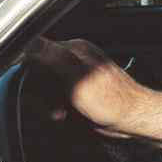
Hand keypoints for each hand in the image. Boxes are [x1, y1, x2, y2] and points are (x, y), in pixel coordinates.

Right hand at [23, 37, 161, 148]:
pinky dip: (53, 109)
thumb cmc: (113, 100)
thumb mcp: (79, 77)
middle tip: (54, 106)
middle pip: (36, 74)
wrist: (131, 120)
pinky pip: (52, 100)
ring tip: (60, 112)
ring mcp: (74, 77)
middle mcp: (72, 60)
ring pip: (42, 90)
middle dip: (40, 94)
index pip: (34, 54)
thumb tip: (31, 41)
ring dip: (46, 105)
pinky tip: (63, 115)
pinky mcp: (75, 93)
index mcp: (74, 50)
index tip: (36, 90)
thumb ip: (54, 58)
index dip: (30, 74)